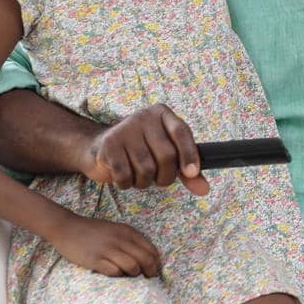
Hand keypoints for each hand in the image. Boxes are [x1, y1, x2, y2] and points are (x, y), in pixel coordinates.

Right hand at [48, 213, 162, 276]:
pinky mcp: (95, 260)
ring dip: (134, 274)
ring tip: (129, 276)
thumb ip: (130, 241)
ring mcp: (108, 250)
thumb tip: (146, 259)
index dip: (156, 263)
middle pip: (145, 260)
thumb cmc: (94, 231)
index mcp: (128, 232)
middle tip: (148, 278)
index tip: (154, 271)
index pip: (151, 250)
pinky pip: (114, 272)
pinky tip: (114, 274)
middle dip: (150, 272)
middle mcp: (121, 240)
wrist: (68, 227)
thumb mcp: (116, 230)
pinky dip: (118, 275)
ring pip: (132, 267)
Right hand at [81, 103, 208, 195]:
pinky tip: (125, 177)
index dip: (189, 154)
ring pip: (147, 169)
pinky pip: (125, 175)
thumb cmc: (141, 151)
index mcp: (162, 114)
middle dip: (165, 176)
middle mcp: (143, 117)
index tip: (192, 173)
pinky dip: (127, 184)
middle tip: (159, 179)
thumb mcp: (166, 154)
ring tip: (139, 176)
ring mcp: (124, 130)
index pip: (181, 132)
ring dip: (145, 182)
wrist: (100, 148)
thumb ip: (187, 171)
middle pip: (167, 155)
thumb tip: (204, 189)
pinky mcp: (108, 146)